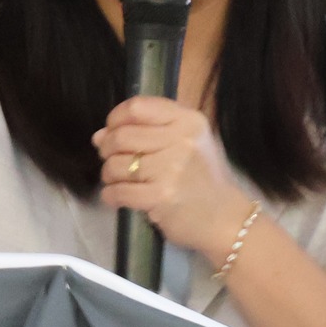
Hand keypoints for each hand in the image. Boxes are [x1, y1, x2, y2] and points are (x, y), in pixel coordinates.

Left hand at [94, 96, 254, 263]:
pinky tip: (117, 198)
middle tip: (111, 160)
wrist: (225, 218)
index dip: (116, 119)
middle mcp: (181, 140)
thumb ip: (148, 131)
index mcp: (188, 121)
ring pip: (116, 164)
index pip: (138, 107)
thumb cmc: (204, 178)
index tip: (113, 131)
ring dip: (109, 175)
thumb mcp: (188, 142)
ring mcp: (171, 169)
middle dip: (107, 149)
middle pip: (121, 136)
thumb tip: (100, 135)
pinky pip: (119, 191)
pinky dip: (111, 195)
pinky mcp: (161, 196)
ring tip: (118, 181)